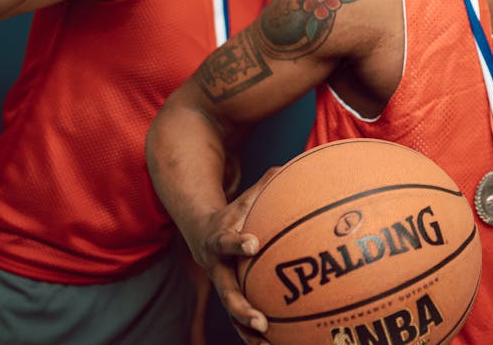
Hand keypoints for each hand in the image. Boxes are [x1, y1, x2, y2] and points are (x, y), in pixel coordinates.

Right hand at [184, 166, 279, 344]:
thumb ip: (265, 185)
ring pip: (233, 312)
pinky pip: (242, 319)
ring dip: (247, 330)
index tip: (253, 244)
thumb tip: (289, 165)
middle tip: (260, 320)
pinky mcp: (231, 296)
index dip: (238, 243)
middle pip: (227, 292)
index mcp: (220, 241)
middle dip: (242, 307)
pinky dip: (253, 334)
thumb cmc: (232, 214)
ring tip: (266, 344)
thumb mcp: (244, 198)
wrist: (203, 233)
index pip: (227, 241)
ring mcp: (222, 285)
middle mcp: (218, 268)